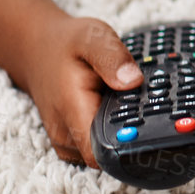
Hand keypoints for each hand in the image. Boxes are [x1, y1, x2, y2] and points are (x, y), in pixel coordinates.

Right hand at [17, 12, 141, 168]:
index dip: (130, 147)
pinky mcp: (70, 139)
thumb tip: (133, 82)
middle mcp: (65, 134)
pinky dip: (112, 131)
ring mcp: (66, 140)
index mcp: (71, 111)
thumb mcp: (92, 37)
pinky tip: (124, 111)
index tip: (155, 130)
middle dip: (133, 139)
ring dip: (123, 136)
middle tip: (157, 113)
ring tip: (139, 108)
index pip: (101, 153)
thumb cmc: (66, 43)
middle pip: (107, 155)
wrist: (37, 50)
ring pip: (103, 152)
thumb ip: (113, 59)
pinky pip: (96, 145)